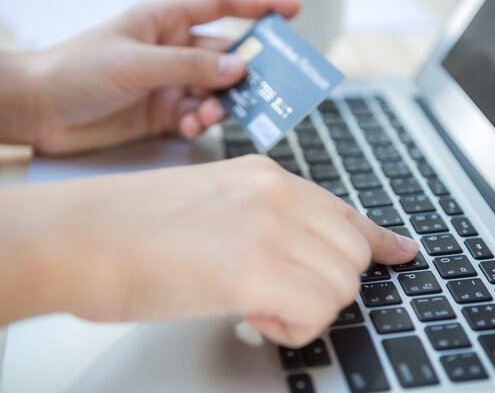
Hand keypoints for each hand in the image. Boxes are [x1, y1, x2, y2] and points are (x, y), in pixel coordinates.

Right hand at [0, 156, 417, 346]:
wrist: (81, 234)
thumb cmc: (132, 226)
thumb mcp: (214, 205)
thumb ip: (266, 223)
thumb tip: (297, 257)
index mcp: (268, 178)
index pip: (346, 212)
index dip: (378, 240)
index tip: (401, 252)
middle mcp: (278, 196)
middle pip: (353, 255)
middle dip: (326, 285)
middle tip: (280, 295)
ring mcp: (270, 229)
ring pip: (341, 286)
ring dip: (306, 307)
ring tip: (255, 304)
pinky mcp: (255, 270)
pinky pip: (315, 313)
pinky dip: (291, 328)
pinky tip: (252, 315)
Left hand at [23, 0, 299, 154]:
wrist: (42, 111)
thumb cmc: (79, 71)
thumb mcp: (137, 63)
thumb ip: (189, 67)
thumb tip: (238, 69)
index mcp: (166, 21)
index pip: (220, 6)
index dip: (257, 6)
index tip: (291, 11)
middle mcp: (174, 50)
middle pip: (226, 55)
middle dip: (247, 70)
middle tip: (270, 84)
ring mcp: (172, 82)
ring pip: (216, 91)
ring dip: (219, 104)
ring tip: (207, 115)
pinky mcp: (165, 112)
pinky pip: (197, 115)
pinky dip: (199, 122)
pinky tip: (188, 126)